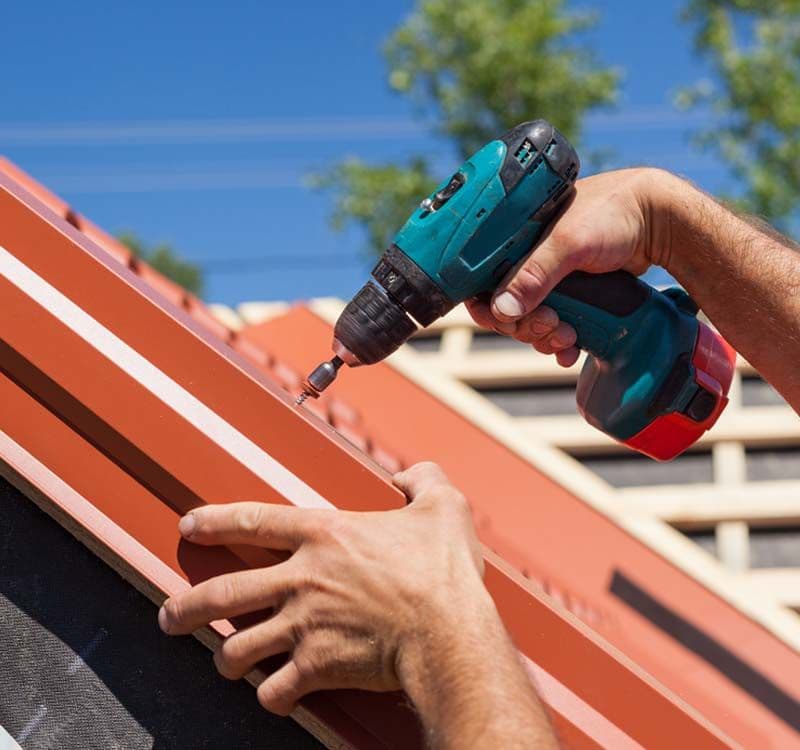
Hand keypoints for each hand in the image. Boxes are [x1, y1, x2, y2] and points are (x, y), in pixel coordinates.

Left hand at [158, 462, 485, 715]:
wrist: (448, 632)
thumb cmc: (443, 570)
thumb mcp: (442, 506)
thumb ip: (423, 480)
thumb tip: (411, 474)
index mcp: (325, 534)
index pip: (253, 520)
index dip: (214, 521)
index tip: (188, 526)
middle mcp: (302, 578)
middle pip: (223, 592)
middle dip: (186, 606)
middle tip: (169, 614)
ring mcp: (304, 625)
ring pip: (237, 647)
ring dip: (225, 656)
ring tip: (223, 660)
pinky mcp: (316, 667)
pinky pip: (274, 689)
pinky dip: (270, 694)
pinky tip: (274, 693)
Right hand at [466, 168, 671, 366]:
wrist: (660, 221)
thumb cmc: (612, 214)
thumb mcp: (569, 243)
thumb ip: (534, 274)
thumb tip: (502, 310)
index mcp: (514, 240)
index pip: (481, 282)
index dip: (488, 307)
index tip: (508, 320)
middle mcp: (527, 260)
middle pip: (505, 309)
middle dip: (526, 326)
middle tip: (551, 324)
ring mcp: (550, 280)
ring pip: (530, 322)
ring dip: (544, 338)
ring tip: (569, 336)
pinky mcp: (572, 295)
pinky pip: (554, 327)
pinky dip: (560, 342)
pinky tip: (573, 349)